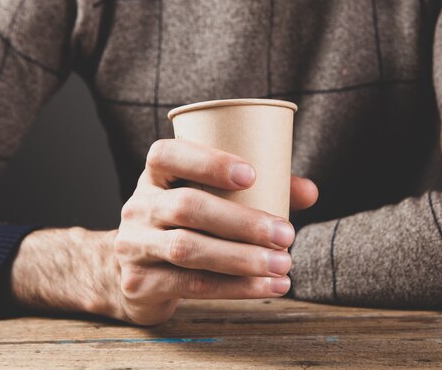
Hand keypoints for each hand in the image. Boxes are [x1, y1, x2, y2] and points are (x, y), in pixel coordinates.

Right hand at [10, 139, 317, 324]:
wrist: (131, 270)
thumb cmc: (186, 224)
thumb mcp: (208, 198)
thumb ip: (259, 190)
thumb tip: (310, 192)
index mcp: (154, 175)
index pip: (167, 155)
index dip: (208, 162)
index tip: (252, 174)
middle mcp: (138, 206)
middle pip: (186, 207)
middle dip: (242, 222)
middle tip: (285, 234)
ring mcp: (134, 245)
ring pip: (188, 249)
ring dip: (242, 259)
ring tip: (282, 264)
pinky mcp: (141, 283)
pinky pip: (190, 285)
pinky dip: (235, 287)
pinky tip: (267, 287)